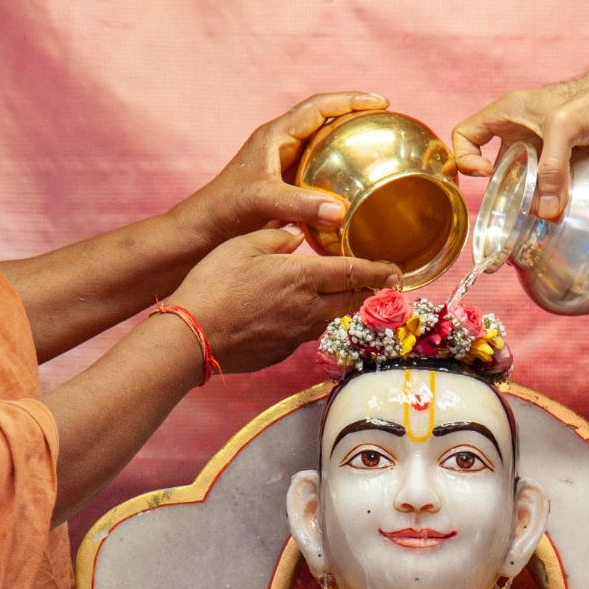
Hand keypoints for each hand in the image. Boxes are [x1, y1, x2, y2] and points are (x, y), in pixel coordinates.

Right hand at [169, 226, 397, 373]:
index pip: (352, 273)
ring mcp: (294, 335)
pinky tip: (293, 315)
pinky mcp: (279, 352)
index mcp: (301, 277)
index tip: (396, 271)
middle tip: (380, 284)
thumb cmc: (213, 285)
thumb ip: (277, 238)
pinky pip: (302, 334)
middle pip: (349, 301)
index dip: (378, 272)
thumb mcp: (243, 244)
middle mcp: (306, 309)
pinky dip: (307, 322)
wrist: (192, 336)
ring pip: (328, 319)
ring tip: (341, 296)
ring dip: (339, 307)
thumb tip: (296, 237)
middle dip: (368, 292)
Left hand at [173, 91, 391, 245]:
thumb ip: (300, 206)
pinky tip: (357, 187)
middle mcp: (281, 145)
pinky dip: (340, 171)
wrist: (203, 231)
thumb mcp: (263, 202)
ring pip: (323, 145)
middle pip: (325, 119)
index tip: (380, 102)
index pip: (319, 107)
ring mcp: (284, 165)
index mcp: (275, 136)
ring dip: (348, 142)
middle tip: (386, 120)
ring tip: (378, 147)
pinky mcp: (286, 186)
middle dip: (355, 114)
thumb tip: (341, 211)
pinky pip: (320, 171)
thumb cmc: (226, 210)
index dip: (350, 100)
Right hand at [451, 65, 588, 220]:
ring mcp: (544, 146)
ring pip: (524, 178)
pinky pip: (548, 184)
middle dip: (502, 189)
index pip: (466, 134)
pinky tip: (558, 211)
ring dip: (528, 198)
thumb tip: (546, 212)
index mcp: (508, 112)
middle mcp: (522, 129)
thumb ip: (551, 170)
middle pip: (496, 164)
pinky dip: (550, 199)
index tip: (484, 176)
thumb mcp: (564, 130)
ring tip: (536, 218)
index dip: (465, 157)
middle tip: (512, 212)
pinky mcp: (566, 161)